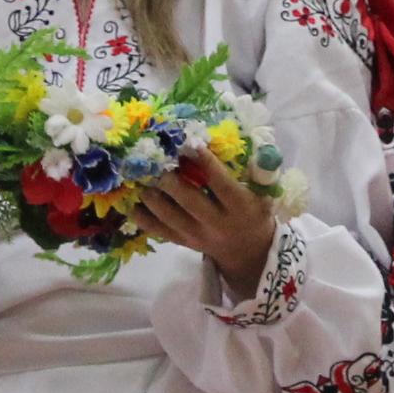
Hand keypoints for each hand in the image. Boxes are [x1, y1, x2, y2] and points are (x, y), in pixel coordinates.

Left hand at [131, 157, 280, 289]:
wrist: (247, 252)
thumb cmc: (253, 212)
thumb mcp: (262, 193)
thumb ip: (250, 170)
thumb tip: (224, 140)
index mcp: (239, 208)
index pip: (221, 184)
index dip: (206, 163)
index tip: (190, 143)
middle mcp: (216, 223)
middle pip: (188, 200)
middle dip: (169, 178)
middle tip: (155, 159)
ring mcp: (196, 235)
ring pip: (167, 215)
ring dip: (150, 194)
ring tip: (139, 174)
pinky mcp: (181, 242)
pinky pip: (157, 230)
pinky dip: (141, 215)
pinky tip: (131, 198)